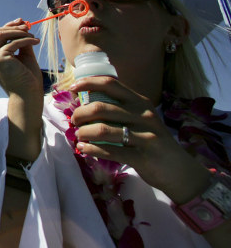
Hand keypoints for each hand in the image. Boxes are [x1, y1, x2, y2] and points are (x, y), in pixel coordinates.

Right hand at [0, 18, 42, 99]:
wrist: (28, 95)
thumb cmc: (27, 78)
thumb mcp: (23, 55)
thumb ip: (20, 41)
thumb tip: (22, 23)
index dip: (8, 27)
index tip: (22, 22)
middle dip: (11, 27)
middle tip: (27, 26)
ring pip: (1, 34)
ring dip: (18, 32)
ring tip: (33, 35)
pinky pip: (13, 43)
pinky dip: (25, 40)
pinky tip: (36, 41)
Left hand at [71, 76, 210, 203]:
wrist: (181, 171)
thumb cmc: (153, 142)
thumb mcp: (142, 120)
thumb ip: (121, 110)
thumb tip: (86, 105)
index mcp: (141, 103)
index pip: (111, 84)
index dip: (89, 82)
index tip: (73, 88)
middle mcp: (144, 115)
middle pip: (101, 108)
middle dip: (80, 114)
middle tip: (74, 122)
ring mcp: (144, 136)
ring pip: (102, 130)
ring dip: (84, 133)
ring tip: (78, 137)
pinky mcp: (143, 157)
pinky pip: (110, 151)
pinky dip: (92, 149)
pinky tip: (84, 149)